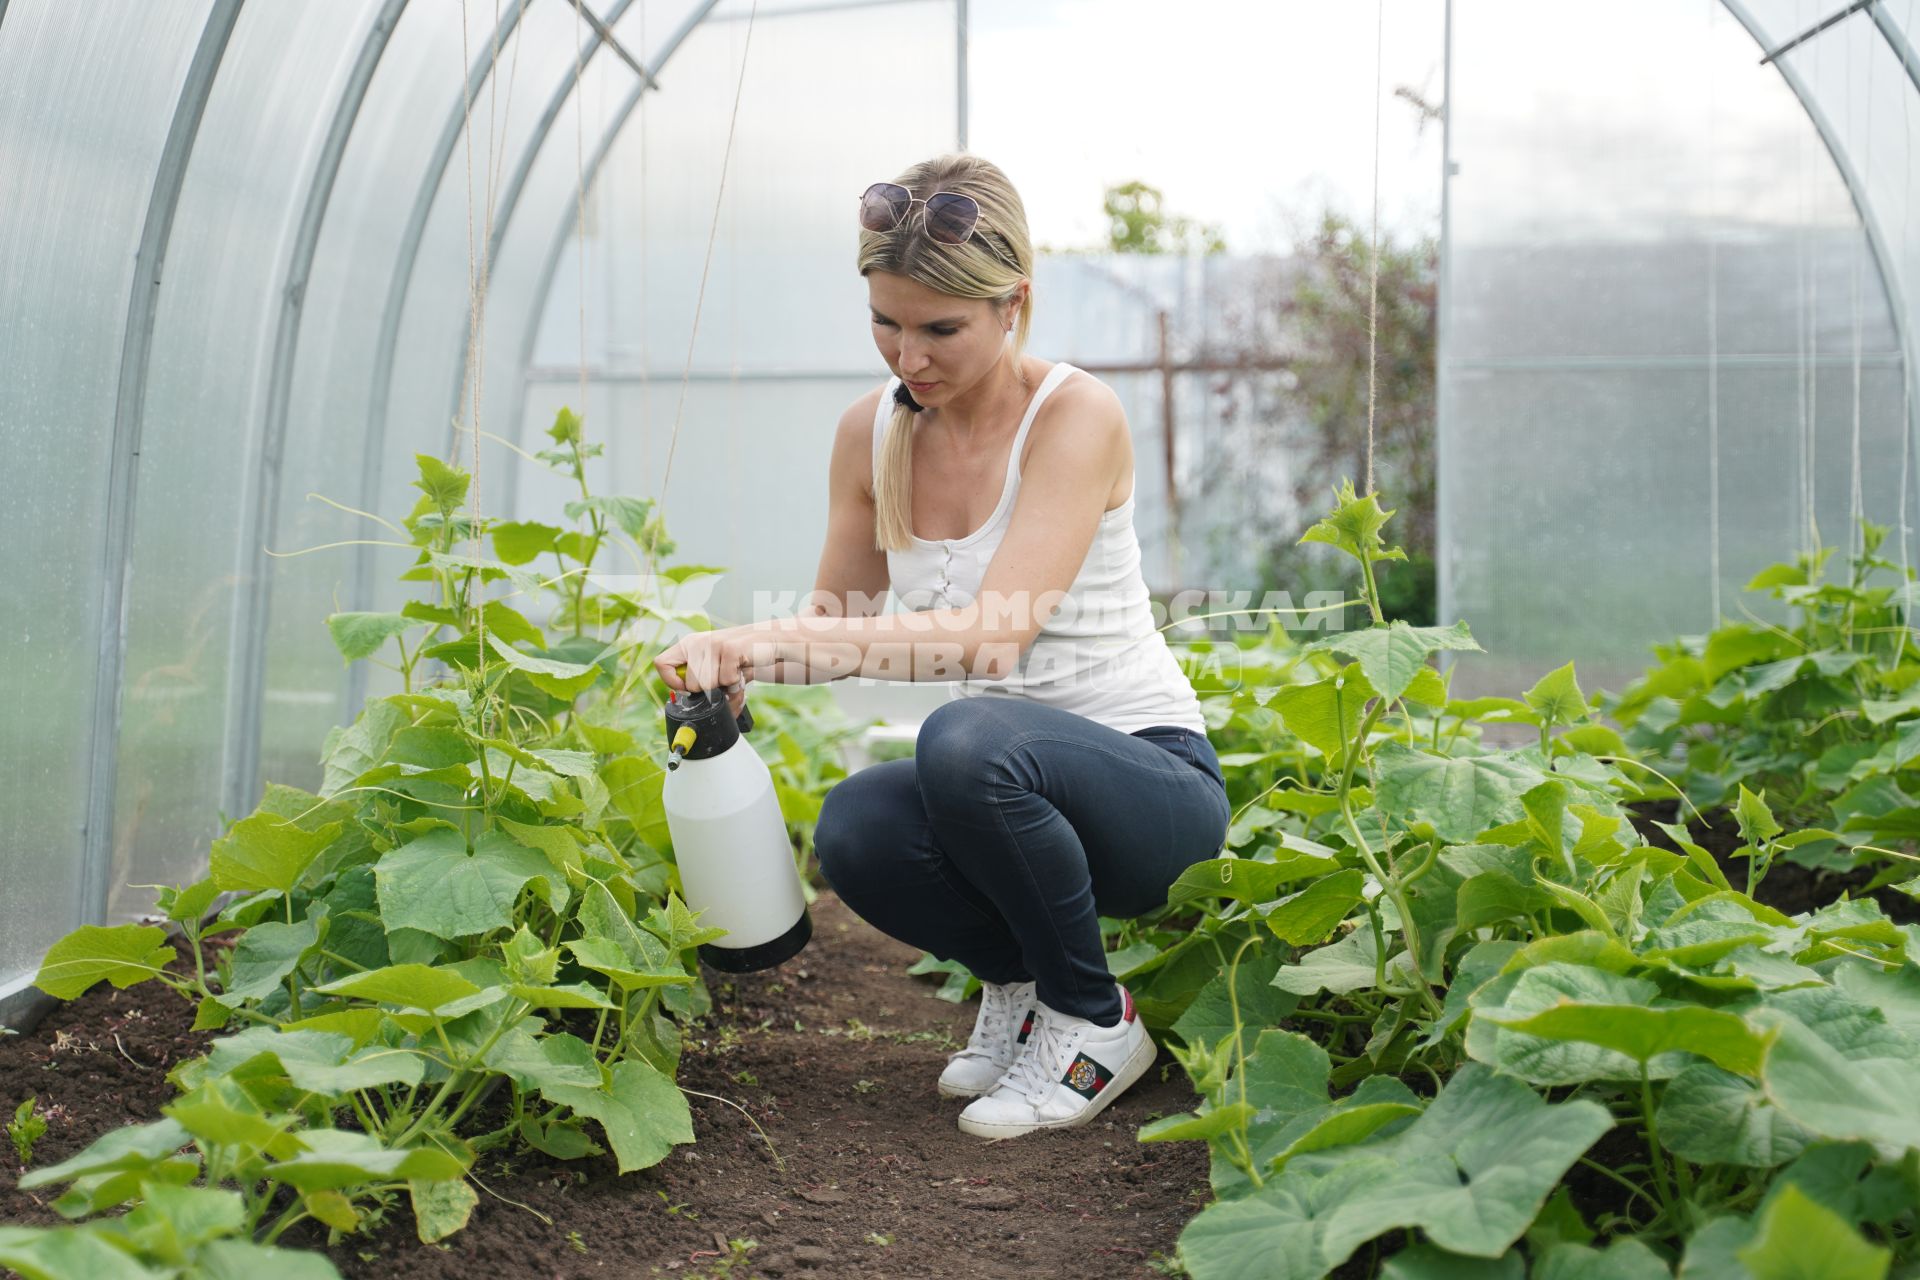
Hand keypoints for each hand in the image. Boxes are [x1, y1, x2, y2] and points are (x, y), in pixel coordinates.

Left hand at [654, 625, 779, 718]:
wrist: (770, 641)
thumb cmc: (740, 658)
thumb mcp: (716, 666)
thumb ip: (702, 683)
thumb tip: (696, 715)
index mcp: (688, 645)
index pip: (661, 664)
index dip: (672, 682)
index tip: (688, 688)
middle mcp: (697, 642)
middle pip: (690, 683)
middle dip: (708, 690)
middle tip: (722, 681)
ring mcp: (713, 644)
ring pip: (708, 684)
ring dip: (724, 686)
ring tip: (733, 674)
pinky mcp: (730, 648)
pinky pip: (726, 680)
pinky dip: (736, 682)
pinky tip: (741, 669)